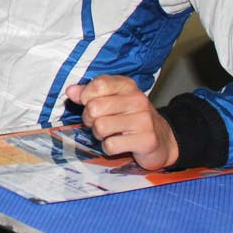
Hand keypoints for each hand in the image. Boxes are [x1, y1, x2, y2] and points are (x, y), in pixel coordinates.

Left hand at [64, 75, 178, 169]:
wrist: (162, 139)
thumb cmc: (129, 117)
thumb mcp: (111, 100)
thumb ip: (89, 94)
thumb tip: (71, 91)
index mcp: (127, 86)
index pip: (99, 84)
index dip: (86, 96)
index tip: (89, 103)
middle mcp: (137, 100)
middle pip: (94, 108)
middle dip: (89, 119)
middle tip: (98, 123)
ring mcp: (144, 120)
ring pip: (100, 127)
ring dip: (99, 134)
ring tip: (109, 133)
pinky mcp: (146, 141)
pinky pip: (110, 145)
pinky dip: (108, 148)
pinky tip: (118, 144)